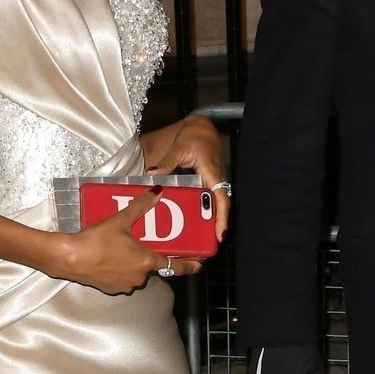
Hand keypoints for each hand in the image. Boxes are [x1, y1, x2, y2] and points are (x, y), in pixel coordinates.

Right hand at [58, 189, 202, 295]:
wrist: (69, 258)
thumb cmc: (96, 240)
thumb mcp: (120, 220)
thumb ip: (141, 207)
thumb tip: (158, 193)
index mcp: (146, 260)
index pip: (174, 266)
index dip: (188, 265)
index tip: (199, 266)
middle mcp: (139, 276)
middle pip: (151, 267)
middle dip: (147, 257)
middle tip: (139, 244)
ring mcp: (125, 285)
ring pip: (136, 273)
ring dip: (132, 264)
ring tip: (119, 249)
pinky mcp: (111, 289)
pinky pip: (122, 279)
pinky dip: (119, 270)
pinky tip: (109, 259)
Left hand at [141, 115, 230, 237]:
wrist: (203, 127)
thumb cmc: (194, 136)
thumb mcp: (179, 147)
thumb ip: (167, 162)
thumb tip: (152, 173)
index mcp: (212, 172)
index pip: (221, 199)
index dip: (222, 218)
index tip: (220, 235)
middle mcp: (217, 180)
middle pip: (220, 208)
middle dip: (216, 227)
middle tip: (207, 246)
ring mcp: (215, 181)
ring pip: (216, 205)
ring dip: (210, 221)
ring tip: (200, 240)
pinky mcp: (210, 182)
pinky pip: (210, 199)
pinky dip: (204, 211)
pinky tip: (193, 222)